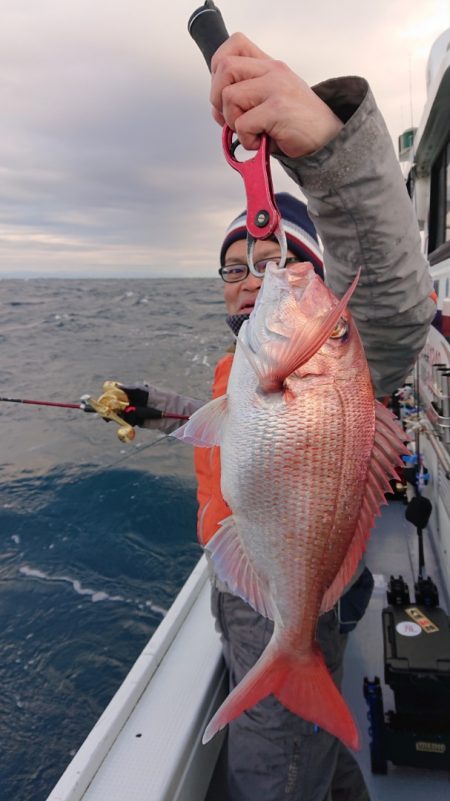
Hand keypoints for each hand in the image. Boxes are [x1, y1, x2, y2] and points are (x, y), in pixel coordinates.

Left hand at [210, 33, 342, 157]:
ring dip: (233, 122)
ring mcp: (276, 87)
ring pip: (229, 96)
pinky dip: (247, 140)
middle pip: (224, 68)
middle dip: (217, 98)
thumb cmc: (297, 126)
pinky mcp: (277, 108)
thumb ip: (245, 98)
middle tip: (233, 118)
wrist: (328, 140)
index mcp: (270, 66)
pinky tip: (262, 143)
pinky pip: (242, 124)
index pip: (235, 45)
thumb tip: (216, 109)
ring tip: (252, 132)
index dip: (218, 67)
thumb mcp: (271, 102)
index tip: (224, 91)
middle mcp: (273, 71)